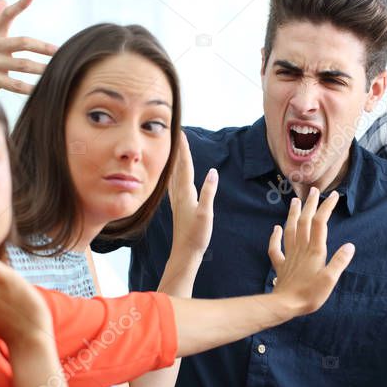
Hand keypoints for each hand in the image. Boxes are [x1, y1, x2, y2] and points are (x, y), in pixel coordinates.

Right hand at [0, 0, 57, 94]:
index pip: (6, 15)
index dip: (19, 4)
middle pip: (22, 42)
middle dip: (43, 47)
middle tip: (60, 52)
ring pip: (22, 64)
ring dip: (41, 68)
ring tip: (57, 71)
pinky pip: (15, 84)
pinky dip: (30, 88)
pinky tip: (42, 90)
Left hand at [169, 130, 217, 260]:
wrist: (185, 253)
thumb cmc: (197, 235)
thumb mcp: (206, 213)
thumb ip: (209, 192)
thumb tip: (213, 171)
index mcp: (186, 193)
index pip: (185, 166)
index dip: (184, 149)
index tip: (181, 133)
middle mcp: (179, 194)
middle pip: (178, 167)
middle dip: (178, 150)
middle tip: (176, 134)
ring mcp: (177, 201)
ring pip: (174, 175)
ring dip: (175, 161)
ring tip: (174, 149)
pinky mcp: (178, 207)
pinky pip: (174, 185)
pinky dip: (174, 175)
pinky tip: (172, 176)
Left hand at [267, 187, 354, 317]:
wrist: (285, 305)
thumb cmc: (310, 294)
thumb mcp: (330, 280)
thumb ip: (339, 262)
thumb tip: (350, 246)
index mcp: (315, 251)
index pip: (321, 223)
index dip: (326, 208)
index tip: (333, 195)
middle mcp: (301, 249)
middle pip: (305, 222)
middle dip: (310, 205)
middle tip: (313, 190)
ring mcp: (290, 256)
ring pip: (290, 230)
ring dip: (293, 214)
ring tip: (295, 201)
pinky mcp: (281, 265)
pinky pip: (276, 248)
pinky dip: (275, 236)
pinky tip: (276, 228)